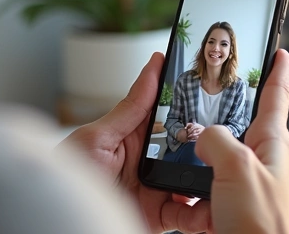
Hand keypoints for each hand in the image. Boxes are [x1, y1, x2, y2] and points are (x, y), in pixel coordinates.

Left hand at [62, 53, 210, 233]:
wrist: (59, 223)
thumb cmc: (68, 179)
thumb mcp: (96, 138)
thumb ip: (128, 109)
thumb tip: (151, 69)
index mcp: (134, 136)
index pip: (169, 113)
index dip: (191, 102)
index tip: (212, 88)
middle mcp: (150, 161)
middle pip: (190, 147)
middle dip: (211, 144)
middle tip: (229, 138)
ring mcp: (156, 189)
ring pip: (195, 181)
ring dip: (212, 177)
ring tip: (226, 173)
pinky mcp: (160, 216)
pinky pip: (188, 215)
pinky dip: (203, 213)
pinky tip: (213, 206)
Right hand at [196, 50, 288, 233]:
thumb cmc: (261, 227)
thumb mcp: (238, 170)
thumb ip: (219, 141)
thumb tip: (204, 137)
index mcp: (273, 143)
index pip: (277, 96)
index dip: (278, 70)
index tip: (281, 50)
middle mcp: (265, 160)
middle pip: (249, 121)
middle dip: (235, 105)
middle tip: (223, 85)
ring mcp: (252, 183)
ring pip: (228, 152)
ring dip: (210, 145)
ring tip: (191, 137)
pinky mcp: (237, 204)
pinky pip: (215, 180)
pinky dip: (200, 176)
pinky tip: (186, 182)